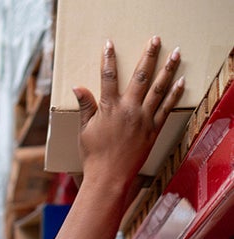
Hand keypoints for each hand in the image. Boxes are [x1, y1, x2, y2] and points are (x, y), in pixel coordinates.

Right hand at [74, 37, 184, 188]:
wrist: (108, 178)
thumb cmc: (94, 157)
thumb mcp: (84, 131)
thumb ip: (85, 107)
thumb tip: (78, 87)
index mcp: (109, 108)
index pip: (107, 78)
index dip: (108, 60)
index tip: (109, 45)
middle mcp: (128, 109)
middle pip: (140, 76)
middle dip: (148, 55)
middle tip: (155, 40)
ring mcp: (143, 118)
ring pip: (158, 88)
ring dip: (168, 69)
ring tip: (176, 53)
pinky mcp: (153, 129)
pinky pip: (167, 107)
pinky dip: (175, 94)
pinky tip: (181, 81)